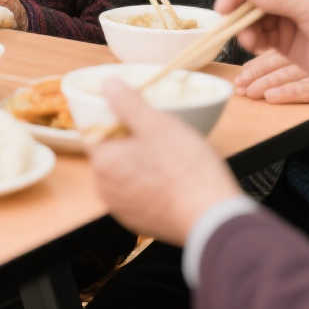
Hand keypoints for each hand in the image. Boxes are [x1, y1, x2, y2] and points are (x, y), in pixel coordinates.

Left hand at [87, 80, 243, 243]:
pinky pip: (139, 195)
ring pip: (126, 174)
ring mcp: (122, 209)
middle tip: (158, 132)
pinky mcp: (141, 223)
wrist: (213, 218)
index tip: (134, 112)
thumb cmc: (185, 169)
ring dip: (141, 163)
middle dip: (129, 140)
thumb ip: (127, 103)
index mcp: (102, 163)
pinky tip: (173, 179)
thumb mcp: (157, 124)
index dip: (113, 117)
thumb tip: (107, 85)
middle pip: (111, 153)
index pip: (95, 131)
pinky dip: (151, 185)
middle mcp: (104, 189)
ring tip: (170, 156)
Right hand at [216, 0, 308, 116]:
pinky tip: (258, 48)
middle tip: (230, 27)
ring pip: (248, 17)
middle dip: (237, 10)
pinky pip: (255, 35)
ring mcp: (282, 16)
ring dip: (243, 28)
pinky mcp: (280, 39)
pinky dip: (251, 41)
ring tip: (252, 43)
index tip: (225, 6)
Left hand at [234, 51, 308, 136]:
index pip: (275, 48)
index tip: (240, 73)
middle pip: (278, 59)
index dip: (255, 60)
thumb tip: (250, 72)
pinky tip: (272, 99)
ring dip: (266, 83)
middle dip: (255, 73)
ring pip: (289, 72)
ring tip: (249, 93)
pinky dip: (288, 93)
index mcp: (307, 44)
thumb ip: (286, 62)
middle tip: (238, 85)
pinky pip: (308, 89)